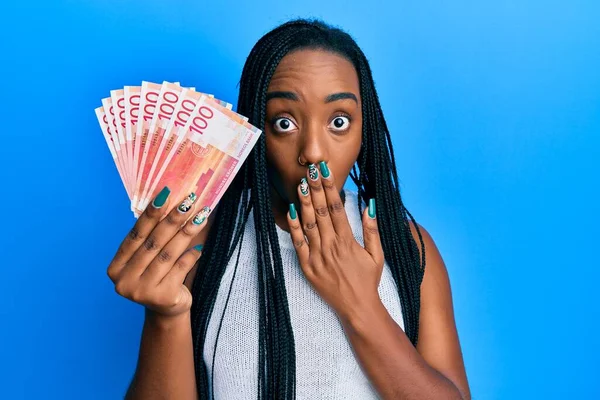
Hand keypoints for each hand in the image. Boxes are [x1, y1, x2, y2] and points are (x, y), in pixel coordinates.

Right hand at [107, 187, 210, 317]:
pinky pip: (180, 269)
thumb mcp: (148, 258)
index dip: (151, 214)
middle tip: (188, 201)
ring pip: (167, 255)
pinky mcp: (162, 297)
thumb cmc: (158, 276)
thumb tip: (168, 199)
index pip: (135, 235)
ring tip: (200, 217)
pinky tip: (200, 244)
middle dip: (172, 219)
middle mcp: (124, 280)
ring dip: (186, 233)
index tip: (165, 194)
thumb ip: (151, 236)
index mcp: (116, 267)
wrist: (167, 310)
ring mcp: (142, 291)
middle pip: (153, 243)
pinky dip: (191, 255)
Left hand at [287, 162, 384, 322]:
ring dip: (304, 203)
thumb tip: (369, 206)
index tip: (325, 172)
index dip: (331, 187)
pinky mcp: (307, 267)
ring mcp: (318, 256)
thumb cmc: (368, 281)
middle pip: (322, 211)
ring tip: (300, 184)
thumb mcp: (377, 255)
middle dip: (316, 188)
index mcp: (348, 242)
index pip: (338, 208)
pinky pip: (298, 244)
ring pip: (309, 224)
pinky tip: (291, 210)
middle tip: (311, 169)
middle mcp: (332, 246)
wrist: (357, 308)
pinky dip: (294, 227)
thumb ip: (372, 230)